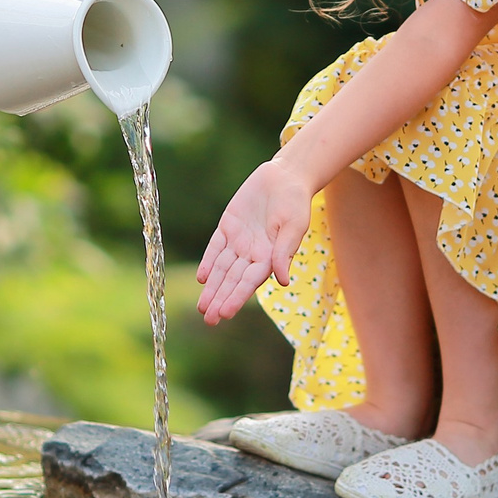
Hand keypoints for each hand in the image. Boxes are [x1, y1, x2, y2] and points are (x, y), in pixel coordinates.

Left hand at [195, 159, 311, 323]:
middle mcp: (252, 253)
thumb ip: (284, 253)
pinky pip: (215, 248)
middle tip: (208, 320)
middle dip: (220, 299)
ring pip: (221, 268)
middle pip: (232, 280)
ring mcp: (239, 241)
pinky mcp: (228, 227)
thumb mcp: (294, 227)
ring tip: (202, 307)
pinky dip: (207, 262)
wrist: (286, 177)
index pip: (249, 282)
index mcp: (269, 257)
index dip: (236, 298)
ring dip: (211, 288)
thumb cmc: (295, 203)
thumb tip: (283, 282)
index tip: (225, 313)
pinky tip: (202, 279)